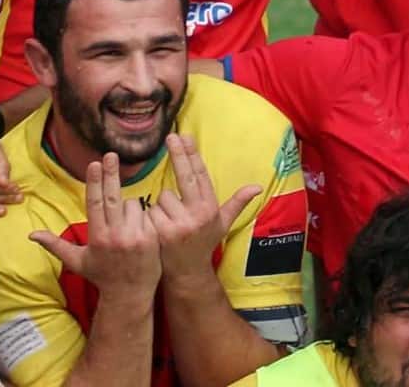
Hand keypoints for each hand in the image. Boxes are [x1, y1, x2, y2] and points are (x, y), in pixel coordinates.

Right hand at [28, 153, 161, 294]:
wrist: (129, 295)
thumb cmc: (102, 275)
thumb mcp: (77, 261)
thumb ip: (55, 245)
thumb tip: (31, 234)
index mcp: (97, 238)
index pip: (95, 204)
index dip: (95, 182)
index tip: (95, 164)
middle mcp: (115, 235)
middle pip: (113, 197)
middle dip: (111, 174)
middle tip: (111, 155)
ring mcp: (136, 236)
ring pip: (133, 205)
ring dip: (129, 208)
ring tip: (126, 226)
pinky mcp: (153, 238)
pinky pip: (148, 214)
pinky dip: (144, 216)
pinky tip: (141, 229)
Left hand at [148, 133, 259, 280]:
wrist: (187, 272)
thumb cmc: (204, 243)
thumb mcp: (223, 223)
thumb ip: (237, 203)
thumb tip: (257, 187)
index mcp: (210, 208)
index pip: (201, 175)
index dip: (193, 154)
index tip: (185, 136)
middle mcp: (198, 214)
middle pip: (185, 177)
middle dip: (178, 155)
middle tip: (170, 136)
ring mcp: (180, 224)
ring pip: (163, 197)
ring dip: (161, 204)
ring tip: (168, 220)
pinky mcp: (163, 233)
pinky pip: (151, 211)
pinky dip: (151, 215)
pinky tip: (157, 227)